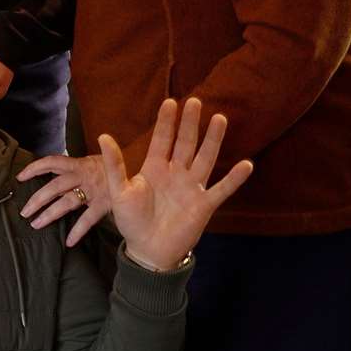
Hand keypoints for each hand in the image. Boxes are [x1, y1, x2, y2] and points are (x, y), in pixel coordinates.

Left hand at [18, 151, 109, 245]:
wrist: (137, 173)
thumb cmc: (110, 168)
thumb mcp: (91, 162)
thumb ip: (73, 168)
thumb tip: (51, 171)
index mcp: (78, 164)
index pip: (51, 162)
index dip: (34, 168)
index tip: (20, 177)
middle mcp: (84, 176)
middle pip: (55, 186)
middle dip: (37, 199)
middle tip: (24, 211)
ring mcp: (93, 191)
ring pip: (67, 202)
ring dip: (49, 214)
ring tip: (36, 224)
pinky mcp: (104, 204)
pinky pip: (88, 220)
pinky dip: (78, 231)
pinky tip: (68, 241)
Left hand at [104, 97, 253, 269]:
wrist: (148, 250)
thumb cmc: (131, 220)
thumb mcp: (118, 191)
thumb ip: (114, 165)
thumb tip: (103, 135)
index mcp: (154, 168)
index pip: (162, 139)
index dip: (166, 122)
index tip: (170, 102)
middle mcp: (175, 173)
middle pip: (185, 143)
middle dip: (189, 123)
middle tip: (195, 101)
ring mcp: (191, 187)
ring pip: (205, 158)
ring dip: (213, 140)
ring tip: (219, 119)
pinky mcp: (205, 204)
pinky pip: (222, 188)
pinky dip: (235, 178)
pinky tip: (247, 164)